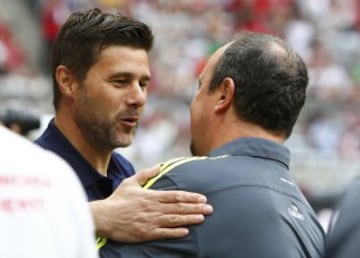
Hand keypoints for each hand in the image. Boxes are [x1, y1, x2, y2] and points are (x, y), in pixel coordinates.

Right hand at [90, 165, 212, 241]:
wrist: (104, 217)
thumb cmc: (118, 199)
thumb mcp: (131, 182)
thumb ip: (146, 174)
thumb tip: (158, 166)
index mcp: (151, 196)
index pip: (176, 195)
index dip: (191, 197)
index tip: (203, 198)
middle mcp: (154, 208)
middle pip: (179, 207)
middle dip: (196, 208)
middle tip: (210, 208)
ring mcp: (150, 221)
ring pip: (175, 220)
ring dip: (190, 219)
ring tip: (203, 218)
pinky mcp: (146, 233)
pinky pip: (164, 233)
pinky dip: (176, 232)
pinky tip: (187, 231)